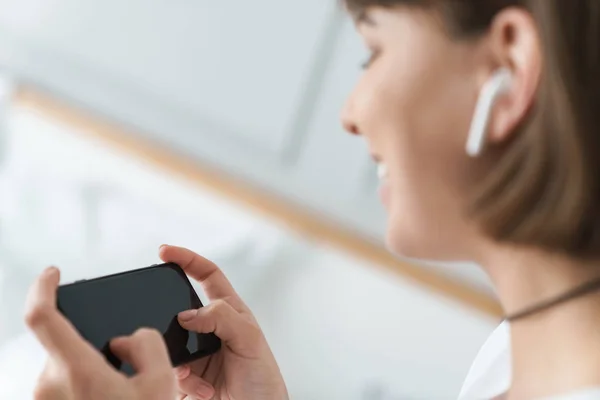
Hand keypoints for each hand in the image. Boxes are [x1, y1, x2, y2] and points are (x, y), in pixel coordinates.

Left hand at [25, 267, 176, 399]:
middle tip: (127, 372)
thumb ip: (149, 344)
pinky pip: (67, 384)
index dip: (44, 288)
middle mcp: (50, 385)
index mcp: (77, 372)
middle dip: (95, 344)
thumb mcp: (161, 383)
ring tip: (122, 394)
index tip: (52, 274)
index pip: (42, 317)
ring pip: (69, 364)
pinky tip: (111, 399)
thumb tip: (130, 338)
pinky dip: (88, 384)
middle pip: (69, 342)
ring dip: (93, 368)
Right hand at [159, 245, 287, 399]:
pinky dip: (180, 378)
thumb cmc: (262, 378)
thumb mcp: (251, 340)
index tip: (165, 251)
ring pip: (169, 339)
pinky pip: (168, 368)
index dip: (188, 259)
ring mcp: (196, 352)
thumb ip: (223, 319)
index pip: (207, 275)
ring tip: (193, 370)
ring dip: (175, 354)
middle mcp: (210, 329)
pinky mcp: (185, 376)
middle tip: (159, 318)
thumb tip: (188, 313)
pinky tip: (201, 388)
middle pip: (179, 307)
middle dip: (168, 312)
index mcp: (229, 312)